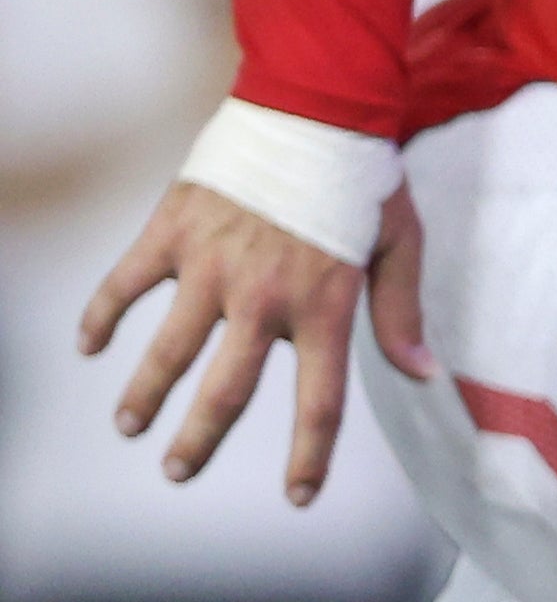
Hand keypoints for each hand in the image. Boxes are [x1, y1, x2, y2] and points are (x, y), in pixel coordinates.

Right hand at [78, 179, 431, 504]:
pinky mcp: (173, 232)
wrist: (315, 106)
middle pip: (227, 390)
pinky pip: (126, 283)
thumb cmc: (363, 179)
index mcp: (324, 306)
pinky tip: (87, 344)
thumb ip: (401, 313)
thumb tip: (424, 375)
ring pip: (168, 349)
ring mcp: (212, 266)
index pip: (319, 402)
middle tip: (177, 471)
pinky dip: (100, 315)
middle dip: (201, 439)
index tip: (297, 495)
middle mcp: (265, 297)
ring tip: (129, 425)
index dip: (308, 455)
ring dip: (144, 393)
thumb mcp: (400, 245)